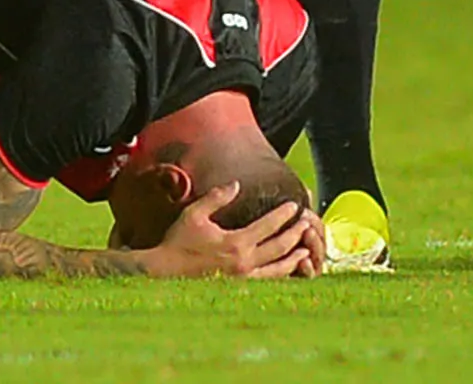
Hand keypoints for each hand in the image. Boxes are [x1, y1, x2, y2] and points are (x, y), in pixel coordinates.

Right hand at [142, 185, 318, 278]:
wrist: (165, 272)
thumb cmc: (179, 241)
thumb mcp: (195, 213)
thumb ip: (217, 197)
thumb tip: (236, 184)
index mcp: (236, 243)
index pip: (268, 226)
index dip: (283, 214)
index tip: (294, 205)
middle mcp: (244, 263)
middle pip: (280, 247)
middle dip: (296, 233)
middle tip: (308, 222)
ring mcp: (244, 279)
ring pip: (278, 269)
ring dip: (294, 258)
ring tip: (305, 250)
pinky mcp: (240, 288)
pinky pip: (267, 281)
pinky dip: (280, 275)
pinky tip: (286, 270)